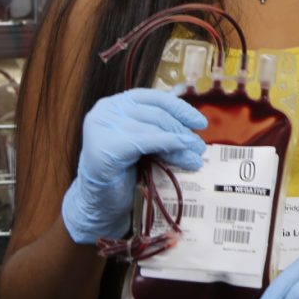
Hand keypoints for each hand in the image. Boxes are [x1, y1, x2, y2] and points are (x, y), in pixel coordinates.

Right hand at [62, 88, 208, 245]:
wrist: (98, 200)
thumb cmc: (123, 169)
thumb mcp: (142, 140)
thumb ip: (158, 126)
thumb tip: (194, 122)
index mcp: (116, 103)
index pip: (154, 98)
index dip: (180, 108)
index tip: (200, 123)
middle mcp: (106, 110)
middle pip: (156, 115)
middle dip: (182, 131)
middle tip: (200, 147)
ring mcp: (102, 127)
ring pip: (154, 129)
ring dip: (180, 143)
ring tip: (196, 157)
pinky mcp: (105, 147)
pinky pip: (147, 141)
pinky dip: (169, 145)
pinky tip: (183, 152)